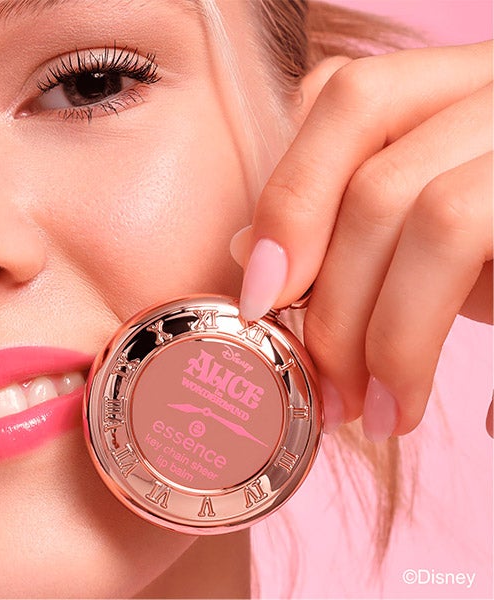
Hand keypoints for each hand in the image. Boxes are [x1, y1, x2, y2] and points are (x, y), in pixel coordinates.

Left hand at [230, 41, 492, 440]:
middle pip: (380, 184)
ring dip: (397, 340)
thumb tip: (248, 247)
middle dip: (335, 307)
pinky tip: (483, 418)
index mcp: (450, 86)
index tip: (260, 300)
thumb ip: (339, 222)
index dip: (289, 201)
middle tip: (329, 393)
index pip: (346, 102)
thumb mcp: (416, 221)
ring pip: (440, 219)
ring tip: (384, 416)